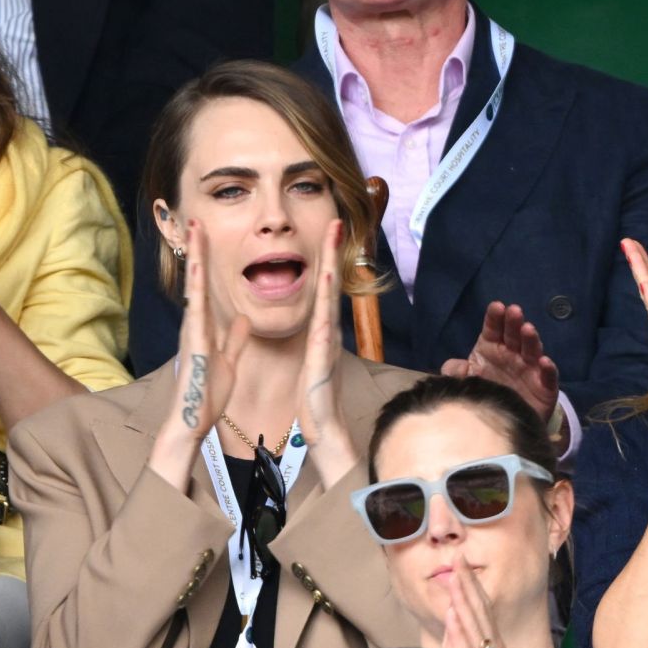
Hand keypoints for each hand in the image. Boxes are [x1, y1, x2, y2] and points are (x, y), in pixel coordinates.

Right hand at [163, 221, 250, 444]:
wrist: (194, 420)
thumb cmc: (208, 394)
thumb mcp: (229, 359)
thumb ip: (234, 339)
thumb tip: (242, 319)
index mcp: (205, 327)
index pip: (208, 288)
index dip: (209, 262)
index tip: (209, 237)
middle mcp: (195, 324)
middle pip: (196, 280)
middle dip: (197, 251)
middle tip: (196, 220)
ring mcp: (193, 331)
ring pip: (194, 287)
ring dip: (195, 259)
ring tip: (195, 230)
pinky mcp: (195, 342)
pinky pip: (197, 311)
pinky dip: (198, 288)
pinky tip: (199, 269)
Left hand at [298, 219, 356, 486]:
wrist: (322, 427)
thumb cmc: (314, 399)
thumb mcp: (312, 362)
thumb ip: (314, 343)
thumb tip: (316, 328)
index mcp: (321, 332)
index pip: (323, 290)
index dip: (325, 261)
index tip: (326, 236)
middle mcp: (328, 330)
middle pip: (332, 283)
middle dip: (334, 251)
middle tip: (335, 221)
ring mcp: (328, 339)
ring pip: (330, 294)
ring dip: (333, 262)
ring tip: (333, 235)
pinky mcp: (322, 352)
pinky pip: (324, 318)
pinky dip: (327, 295)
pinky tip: (327, 275)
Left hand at [440, 554, 523, 647]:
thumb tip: (451, 631)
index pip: (481, 611)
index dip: (470, 587)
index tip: (459, 566)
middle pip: (481, 611)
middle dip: (468, 583)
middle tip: (457, 558)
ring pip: (478, 626)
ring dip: (466, 600)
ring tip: (455, 577)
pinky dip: (465, 633)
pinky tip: (455, 617)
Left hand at [441, 302, 559, 421]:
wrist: (506, 423)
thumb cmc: (487, 394)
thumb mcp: (467, 382)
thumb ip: (456, 373)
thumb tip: (450, 368)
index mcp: (492, 348)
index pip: (493, 329)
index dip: (495, 318)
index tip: (496, 307)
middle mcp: (512, 355)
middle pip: (514, 335)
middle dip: (514, 322)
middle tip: (514, 311)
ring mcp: (530, 369)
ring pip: (532, 351)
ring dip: (531, 339)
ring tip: (527, 329)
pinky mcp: (545, 387)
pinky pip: (548, 377)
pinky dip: (548, 369)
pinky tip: (544, 362)